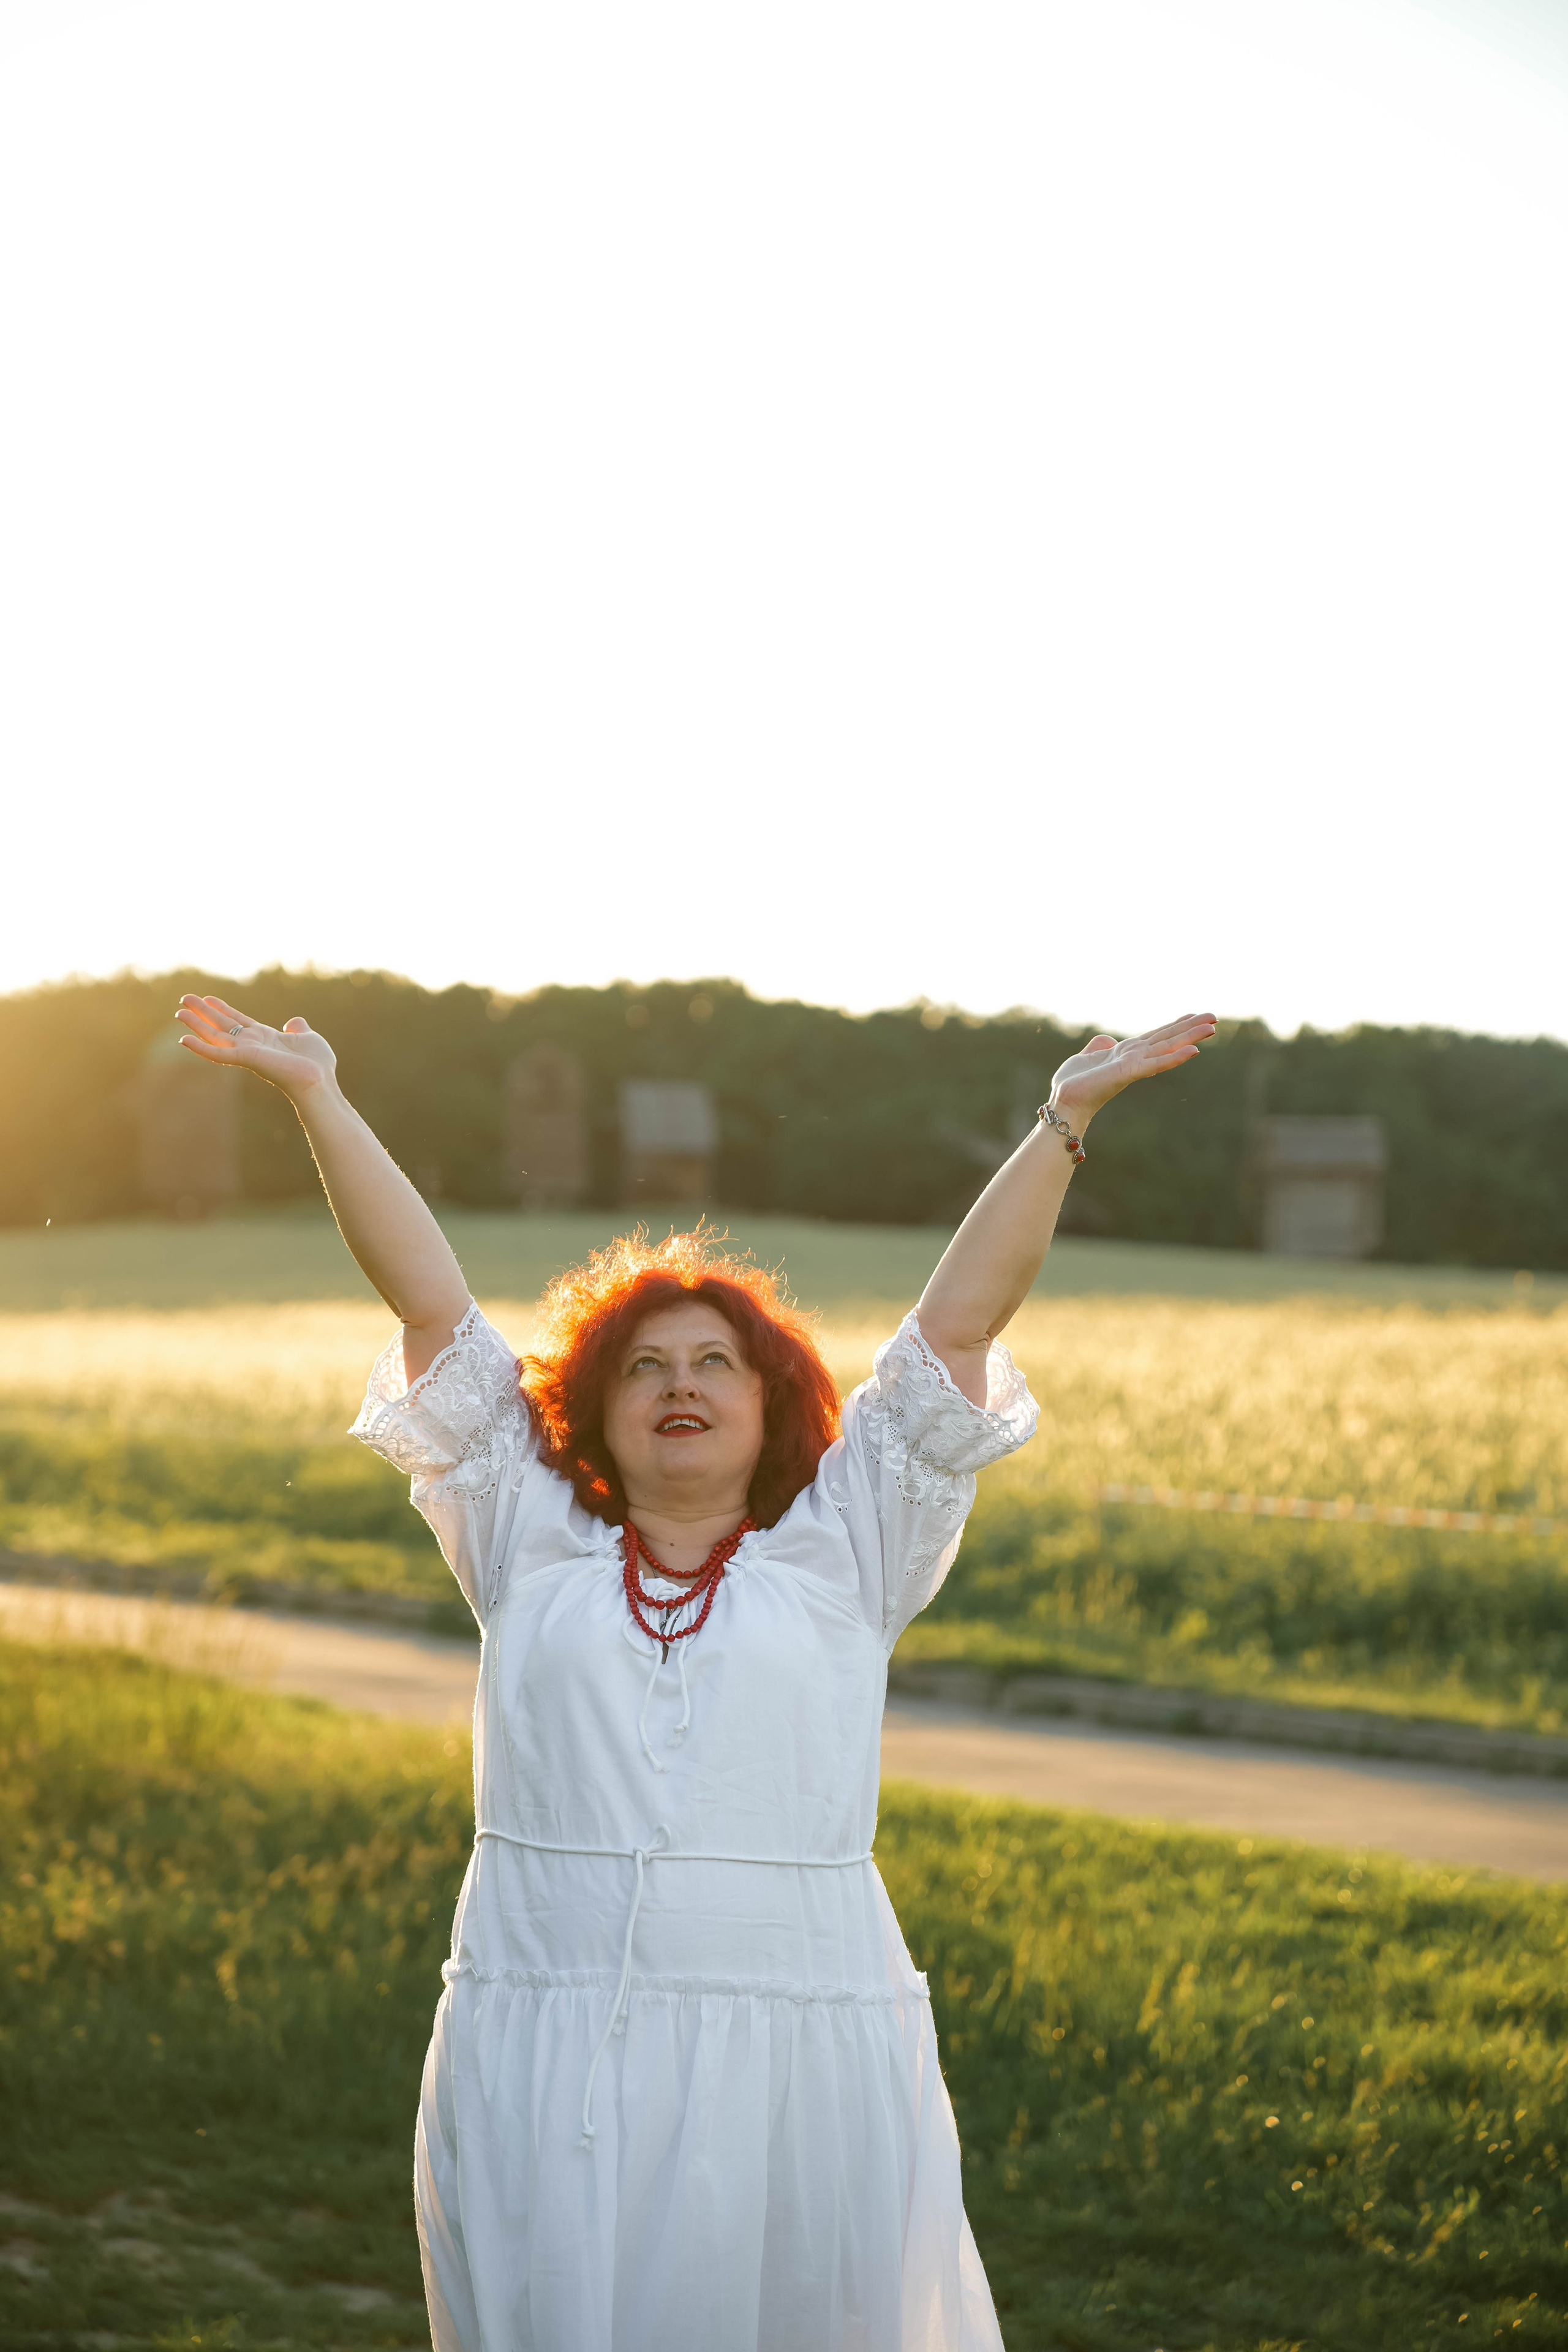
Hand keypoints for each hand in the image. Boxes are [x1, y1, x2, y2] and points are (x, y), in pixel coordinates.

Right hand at [175, 996, 337, 1099]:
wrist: (320, 1080)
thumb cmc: (317, 1064)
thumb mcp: (308, 1037)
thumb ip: (298, 1028)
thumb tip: (295, 1021)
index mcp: (265, 1038)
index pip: (237, 1021)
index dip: (222, 1008)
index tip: (208, 997)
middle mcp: (252, 1045)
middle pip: (222, 1025)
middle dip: (203, 1012)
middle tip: (183, 999)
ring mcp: (247, 1052)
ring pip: (215, 1036)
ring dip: (196, 1025)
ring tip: (179, 1013)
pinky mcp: (246, 1059)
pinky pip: (218, 1053)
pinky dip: (200, 1047)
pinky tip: (184, 1039)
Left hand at [1049, 1012, 1216, 1128]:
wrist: (1063, 1102)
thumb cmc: (1073, 1084)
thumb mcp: (1085, 1056)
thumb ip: (1098, 1046)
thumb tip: (1107, 1039)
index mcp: (1126, 1053)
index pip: (1156, 1035)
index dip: (1175, 1025)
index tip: (1193, 1014)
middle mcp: (1134, 1057)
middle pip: (1168, 1038)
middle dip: (1191, 1028)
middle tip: (1214, 1017)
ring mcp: (1134, 1065)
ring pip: (1167, 1047)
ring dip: (1190, 1037)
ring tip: (1211, 1027)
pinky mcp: (1128, 1073)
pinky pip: (1156, 1063)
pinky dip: (1174, 1057)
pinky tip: (1193, 1050)